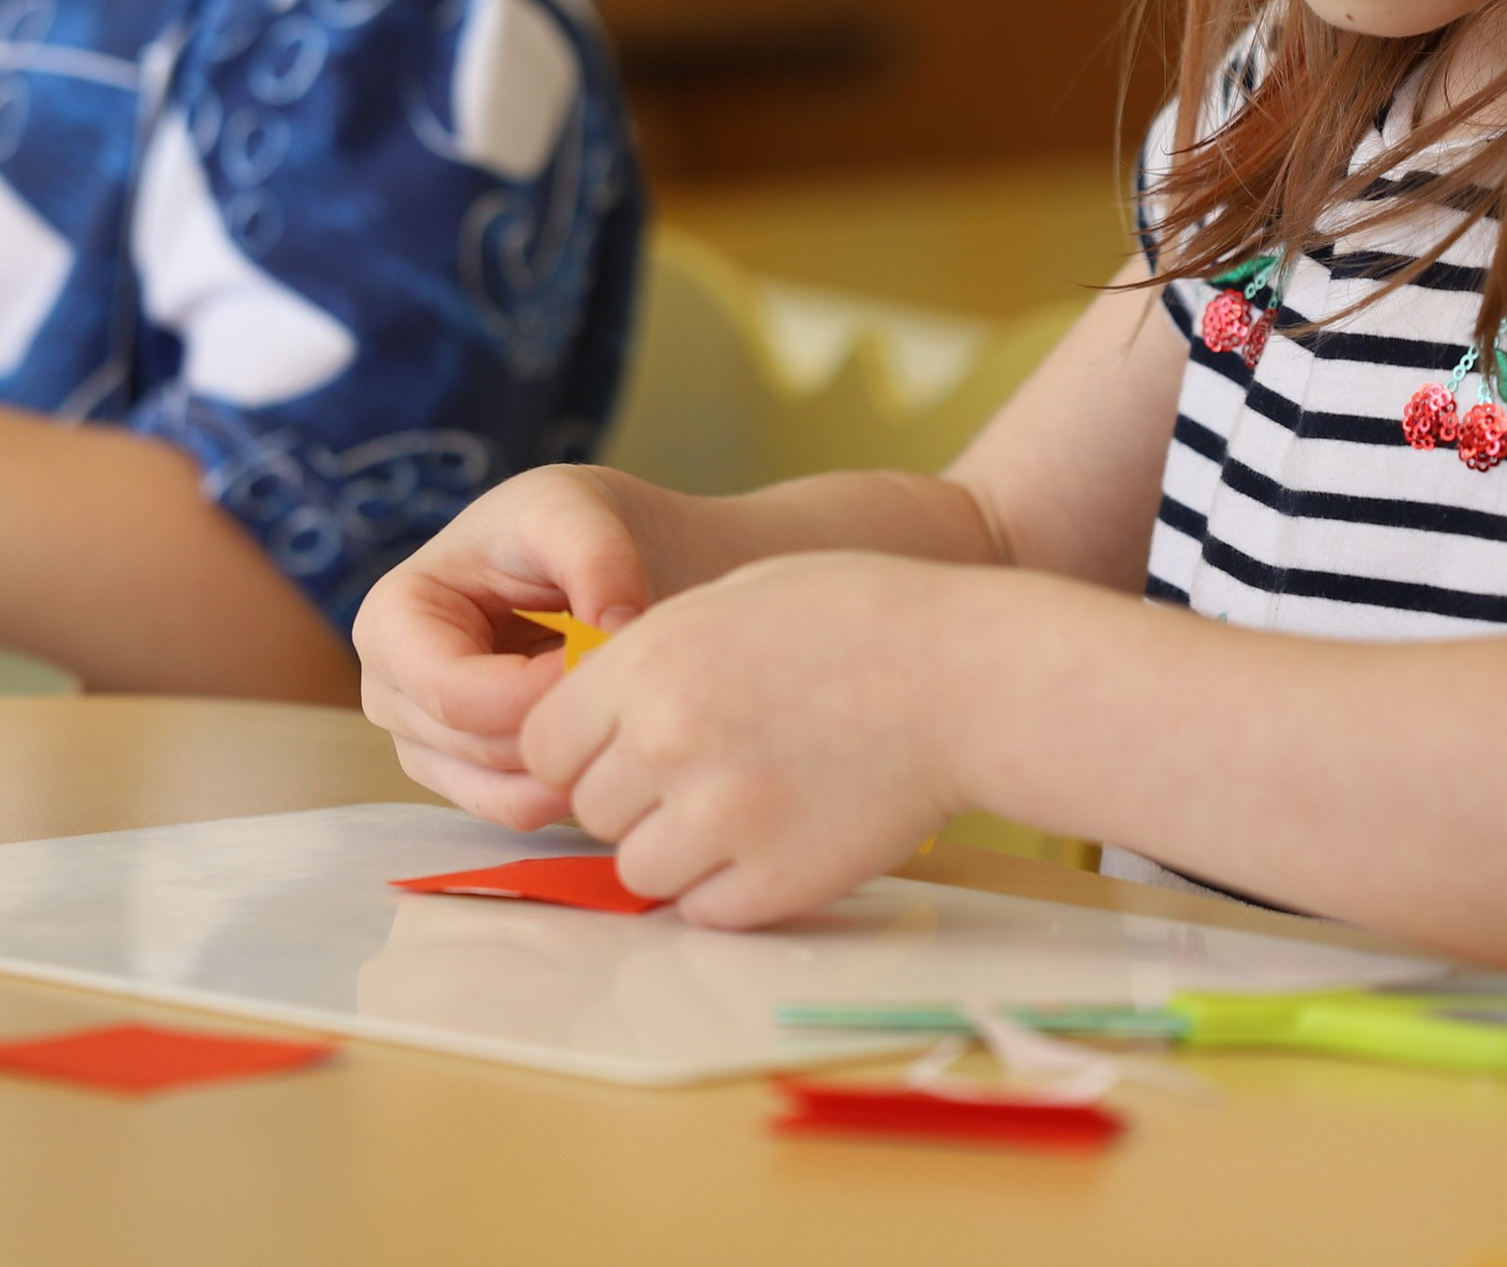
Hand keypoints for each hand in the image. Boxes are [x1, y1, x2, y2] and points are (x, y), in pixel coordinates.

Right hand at [352, 466, 656, 825]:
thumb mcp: (575, 510)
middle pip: (479, 750)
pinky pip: (519, 809)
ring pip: (501, 793)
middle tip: (631, 684)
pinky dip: (573, 780)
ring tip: (625, 702)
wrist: (586, 557)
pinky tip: (613, 733)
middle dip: (565, 721)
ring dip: (574, 757)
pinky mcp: (467, 775)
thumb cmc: (562, 522)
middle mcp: (391, 693)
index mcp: (392, 621)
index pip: (455, 694)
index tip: (609, 657)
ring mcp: (424, 744)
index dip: (539, 690)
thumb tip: (614, 631)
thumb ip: (599, 560)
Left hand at [520, 550, 969, 927]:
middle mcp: (668, 741)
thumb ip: (649, 657)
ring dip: (674, 846)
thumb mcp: (734, 596)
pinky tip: (777, 832)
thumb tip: (594, 720)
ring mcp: (720, 819)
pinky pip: (703, 909)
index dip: (576, 749)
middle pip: (589, 808)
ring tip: (743, 799)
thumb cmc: (859, 618)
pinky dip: (728, 885)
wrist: (964, 676)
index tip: (620, 744)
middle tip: (703, 765)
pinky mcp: (773, 882)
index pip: (542, 745)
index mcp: (649, 662)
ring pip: (637, 868)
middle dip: (631, 794)